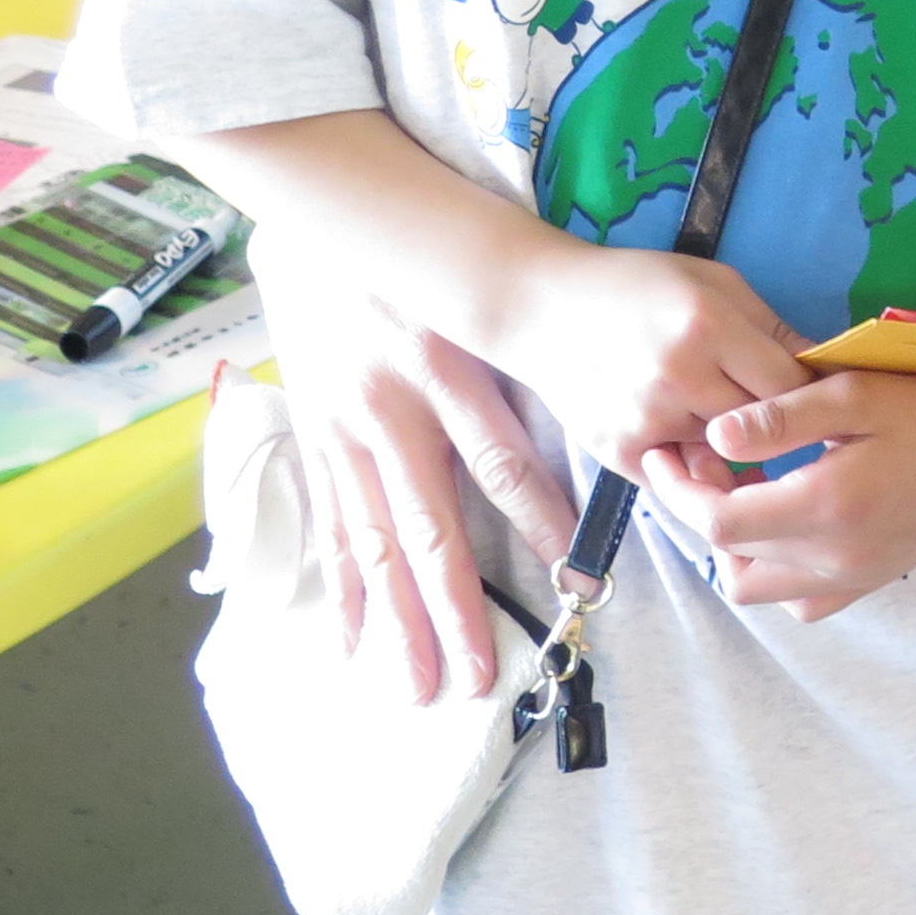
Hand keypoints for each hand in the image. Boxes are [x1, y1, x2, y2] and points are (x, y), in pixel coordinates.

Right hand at [257, 268, 572, 706]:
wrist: (322, 228)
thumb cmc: (425, 270)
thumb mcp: (479, 302)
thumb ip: (528, 362)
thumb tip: (603, 424)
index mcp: (447, 370)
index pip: (501, 461)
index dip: (537, 522)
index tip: (575, 581)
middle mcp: (390, 410)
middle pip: (429, 526)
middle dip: (453, 611)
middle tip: (479, 679)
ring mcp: (342, 434)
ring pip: (374, 544)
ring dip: (396, 621)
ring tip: (415, 686)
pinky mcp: (312, 444)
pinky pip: (328, 529)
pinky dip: (337, 590)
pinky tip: (349, 645)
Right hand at [477, 239, 813, 488]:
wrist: (543, 309)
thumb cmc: (637, 286)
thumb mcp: (713, 282)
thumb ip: (771, 328)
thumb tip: (830, 370)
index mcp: (708, 327)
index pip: (790, 386)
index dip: (811, 397)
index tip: (820, 401)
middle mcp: (678, 378)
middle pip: (763, 428)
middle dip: (778, 426)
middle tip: (783, 421)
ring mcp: (646, 420)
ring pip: (725, 458)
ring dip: (735, 449)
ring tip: (726, 421)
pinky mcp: (619, 452)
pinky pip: (683, 476)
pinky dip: (694, 464)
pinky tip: (688, 436)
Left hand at [634, 366, 915, 618]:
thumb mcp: (855, 391)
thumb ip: (782, 416)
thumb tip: (715, 437)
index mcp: (827, 506)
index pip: (720, 522)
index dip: (677, 491)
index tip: (667, 454)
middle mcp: (835, 557)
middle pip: (730, 556)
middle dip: (700, 510)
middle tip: (703, 460)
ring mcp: (853, 577)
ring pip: (757, 587)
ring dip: (734, 544)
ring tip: (743, 490)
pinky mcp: (868, 582)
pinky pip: (798, 599)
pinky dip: (775, 569)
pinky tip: (784, 523)